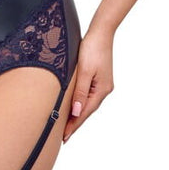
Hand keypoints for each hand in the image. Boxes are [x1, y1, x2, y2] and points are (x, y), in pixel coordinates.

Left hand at [62, 28, 114, 142]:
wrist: (100, 32)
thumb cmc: (92, 49)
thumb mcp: (84, 72)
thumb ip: (80, 93)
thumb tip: (77, 112)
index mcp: (102, 90)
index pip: (85, 113)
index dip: (74, 125)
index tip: (65, 137)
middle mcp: (104, 89)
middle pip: (87, 110)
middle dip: (75, 122)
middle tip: (63, 136)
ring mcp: (102, 84)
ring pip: (88, 103)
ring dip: (78, 114)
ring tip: (67, 125)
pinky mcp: (99, 78)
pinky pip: (88, 95)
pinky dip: (80, 103)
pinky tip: (74, 106)